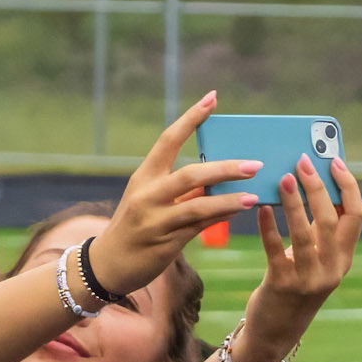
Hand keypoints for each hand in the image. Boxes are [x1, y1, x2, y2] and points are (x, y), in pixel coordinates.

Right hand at [88, 92, 260, 298]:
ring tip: (252, 195)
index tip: (212, 98)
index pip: (168, 140)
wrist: (108, 264)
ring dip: (228, 199)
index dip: (191, 118)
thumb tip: (218, 178)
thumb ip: (181, 189)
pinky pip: (198, 226)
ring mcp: (155, 220)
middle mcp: (147, 195)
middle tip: (253, 165)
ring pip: (198, 205)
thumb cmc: (134, 226)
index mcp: (144, 177)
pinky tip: (237, 210)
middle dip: (225, 168)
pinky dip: (219, 216)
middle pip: (190, 174)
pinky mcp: (165, 243)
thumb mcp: (150, 200)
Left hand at [236, 155, 361, 361]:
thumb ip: (317, 233)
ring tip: (282, 178)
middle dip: (318, 188)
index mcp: (344, 259)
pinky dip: (269, 226)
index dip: (348, 186)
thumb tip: (307, 187)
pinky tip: (261, 208)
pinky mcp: (282, 285)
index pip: (357, 215)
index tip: (335, 162)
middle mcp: (332, 269)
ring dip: (294, 203)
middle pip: (332, 219)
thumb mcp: (313, 262)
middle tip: (302, 163)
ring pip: (306, 233)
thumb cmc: (291, 288)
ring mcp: (308, 279)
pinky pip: (275, 250)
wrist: (274, 333)